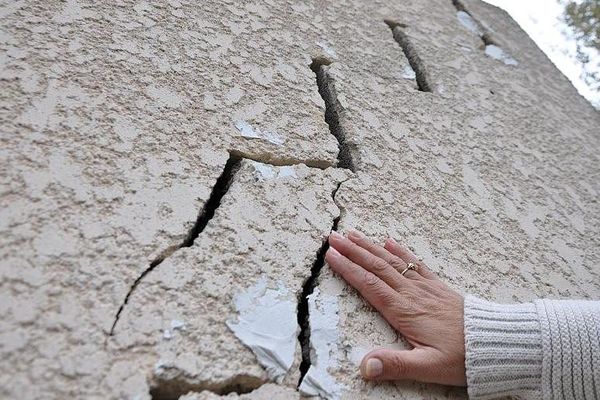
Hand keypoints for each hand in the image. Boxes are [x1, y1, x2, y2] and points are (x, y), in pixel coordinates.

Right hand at [325, 230, 465, 385]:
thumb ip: (396, 365)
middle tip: (333, 237)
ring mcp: (424, 287)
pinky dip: (400, 250)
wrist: (496, 343)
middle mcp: (411, 294)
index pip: (369, 284)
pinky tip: (390, 241)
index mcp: (404, 311)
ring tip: (352, 234)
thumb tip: (366, 366)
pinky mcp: (437, 286)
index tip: (330, 256)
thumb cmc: (463, 357)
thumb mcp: (428, 367)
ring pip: (391, 261)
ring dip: (369, 247)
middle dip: (352, 251)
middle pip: (375, 267)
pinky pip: (414, 263)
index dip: (347, 269)